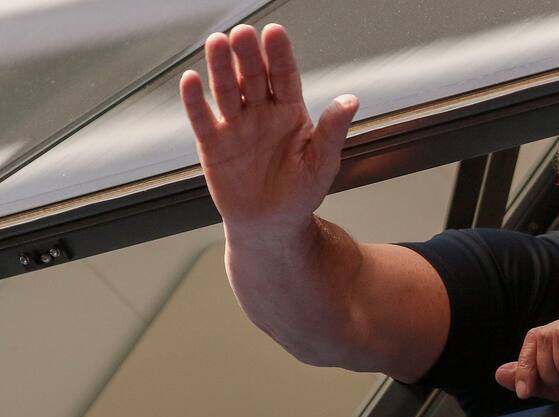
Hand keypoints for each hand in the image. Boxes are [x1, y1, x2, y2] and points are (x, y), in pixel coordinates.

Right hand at [178, 23, 356, 237]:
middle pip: (252, 77)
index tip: (274, 33)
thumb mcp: (323, 162)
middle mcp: (260, 112)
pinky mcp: (212, 143)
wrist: (273, 224)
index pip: (284, 76)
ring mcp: (235, 125)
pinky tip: (191, 80)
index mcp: (289, 111)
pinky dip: (195, 100)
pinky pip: (202, 118)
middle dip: (248, 55)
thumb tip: (351, 101)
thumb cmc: (301, 192)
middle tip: (243, 33)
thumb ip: (333, 130)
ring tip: (217, 43)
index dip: (279, 55)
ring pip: (226, 90)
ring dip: (220, 67)